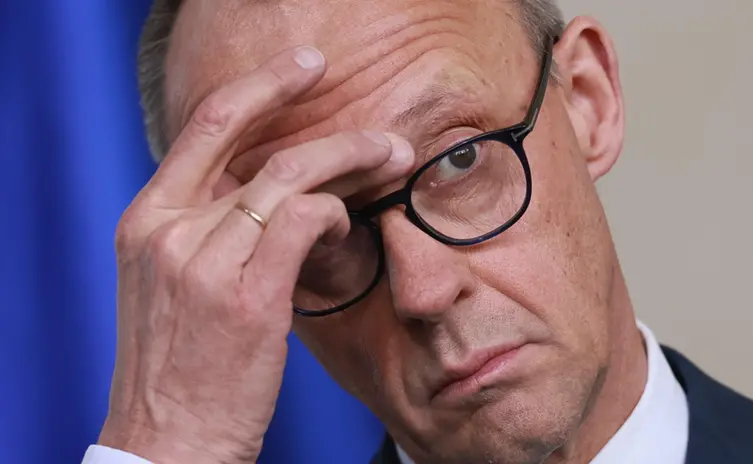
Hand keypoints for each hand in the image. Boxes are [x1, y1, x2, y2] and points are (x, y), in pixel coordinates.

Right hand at [98, 46, 412, 463]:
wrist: (166, 440)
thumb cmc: (182, 366)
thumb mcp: (175, 283)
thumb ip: (210, 230)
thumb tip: (274, 194)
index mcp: (146, 220)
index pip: (204, 127)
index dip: (260, 90)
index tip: (302, 74)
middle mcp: (168, 228)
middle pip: (257, 142)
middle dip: (324, 120)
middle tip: (377, 128)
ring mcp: (204, 259)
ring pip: (290, 176)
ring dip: (351, 163)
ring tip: (390, 161)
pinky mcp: (246, 295)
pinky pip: (304, 220)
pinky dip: (336, 215)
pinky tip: (348, 228)